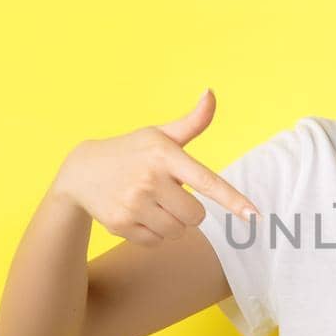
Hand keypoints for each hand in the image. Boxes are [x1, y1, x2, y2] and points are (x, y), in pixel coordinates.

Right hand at [51, 88, 259, 245]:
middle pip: (195, 216)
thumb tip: (210, 93)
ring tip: (151, 204)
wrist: (81, 171)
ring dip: (172, 224)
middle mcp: (150, 179)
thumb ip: (192, 122)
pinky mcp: (120, 223)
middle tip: (168, 195)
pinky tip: (138, 215)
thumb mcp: (159, 134)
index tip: (254, 215)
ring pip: (177, 231)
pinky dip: (153, 234)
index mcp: (165, 155)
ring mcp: (134, 203)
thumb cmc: (131, 151)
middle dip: (188, 211)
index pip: (206, 181)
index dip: (232, 199)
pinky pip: (156, 242)